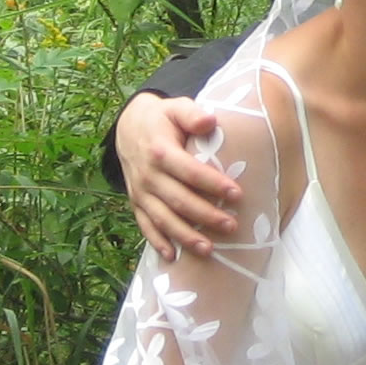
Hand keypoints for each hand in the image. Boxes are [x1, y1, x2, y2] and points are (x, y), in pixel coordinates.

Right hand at [115, 93, 241, 261]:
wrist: (128, 126)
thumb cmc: (162, 118)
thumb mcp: (175, 108)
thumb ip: (192, 114)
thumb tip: (210, 121)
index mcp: (160, 151)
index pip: (190, 172)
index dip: (213, 184)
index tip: (237, 194)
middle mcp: (148, 175)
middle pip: (179, 200)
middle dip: (206, 216)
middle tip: (232, 226)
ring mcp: (140, 192)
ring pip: (163, 218)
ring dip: (185, 236)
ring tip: (208, 250)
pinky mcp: (135, 202)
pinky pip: (145, 225)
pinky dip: (157, 242)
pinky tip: (172, 257)